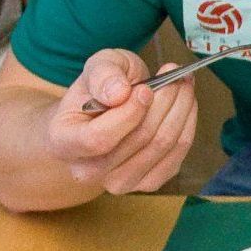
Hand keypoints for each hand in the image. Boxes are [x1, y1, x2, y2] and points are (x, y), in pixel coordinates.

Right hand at [46, 48, 198, 193]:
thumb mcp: (96, 68)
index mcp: (64, 142)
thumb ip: (103, 75)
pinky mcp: (149, 182)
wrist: (105, 112)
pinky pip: (177, 153)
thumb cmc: (98, 90)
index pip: (100, 138)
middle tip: (176, 75)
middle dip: (165, 101)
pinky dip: (187, 124)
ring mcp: (119, 182)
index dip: (129, 113)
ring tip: (183, 83)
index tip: (147, 88)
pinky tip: (185, 104)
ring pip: (162, 146)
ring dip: (181, 110)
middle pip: (139, 140)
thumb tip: (119, 92)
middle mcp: (88, 170)